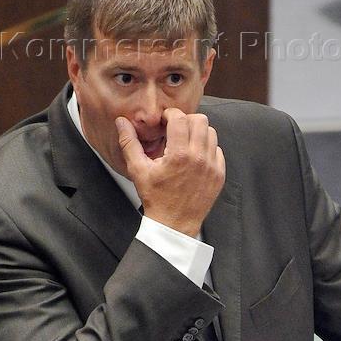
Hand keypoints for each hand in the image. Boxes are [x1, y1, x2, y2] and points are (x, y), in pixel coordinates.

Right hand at [116, 109, 224, 235]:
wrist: (174, 224)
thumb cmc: (156, 199)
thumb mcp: (138, 170)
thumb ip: (129, 143)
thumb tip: (122, 122)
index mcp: (179, 154)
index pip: (180, 118)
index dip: (170, 116)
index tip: (165, 123)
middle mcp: (199, 158)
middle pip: (200, 120)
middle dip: (186, 121)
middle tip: (176, 131)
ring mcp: (211, 167)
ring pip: (211, 133)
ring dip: (198, 133)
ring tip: (185, 143)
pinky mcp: (219, 175)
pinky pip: (218, 151)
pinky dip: (207, 149)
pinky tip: (194, 157)